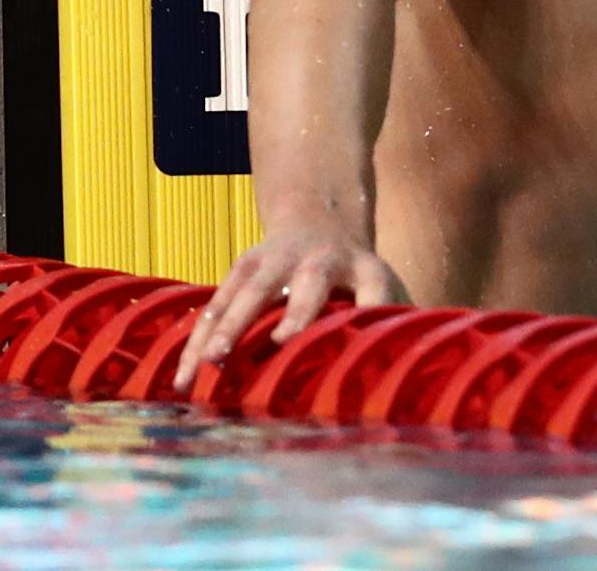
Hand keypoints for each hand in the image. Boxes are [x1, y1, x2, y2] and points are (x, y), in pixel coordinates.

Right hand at [172, 229, 407, 393]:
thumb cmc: (358, 274)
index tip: (311, 341)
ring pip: (246, 292)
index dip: (348, 310)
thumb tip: (414, 378)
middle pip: (297, 285)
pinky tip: (182, 377)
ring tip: (205, 368)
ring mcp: (274, 259)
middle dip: (279, 315)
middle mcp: (316, 259)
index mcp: (362, 266)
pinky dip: (197, 338)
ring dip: (224, 329)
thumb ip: (395, 322)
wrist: (319, 218)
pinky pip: (215, 303)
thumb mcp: (385, 287)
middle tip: (261, 348)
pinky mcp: (242, 267)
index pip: (368, 286)